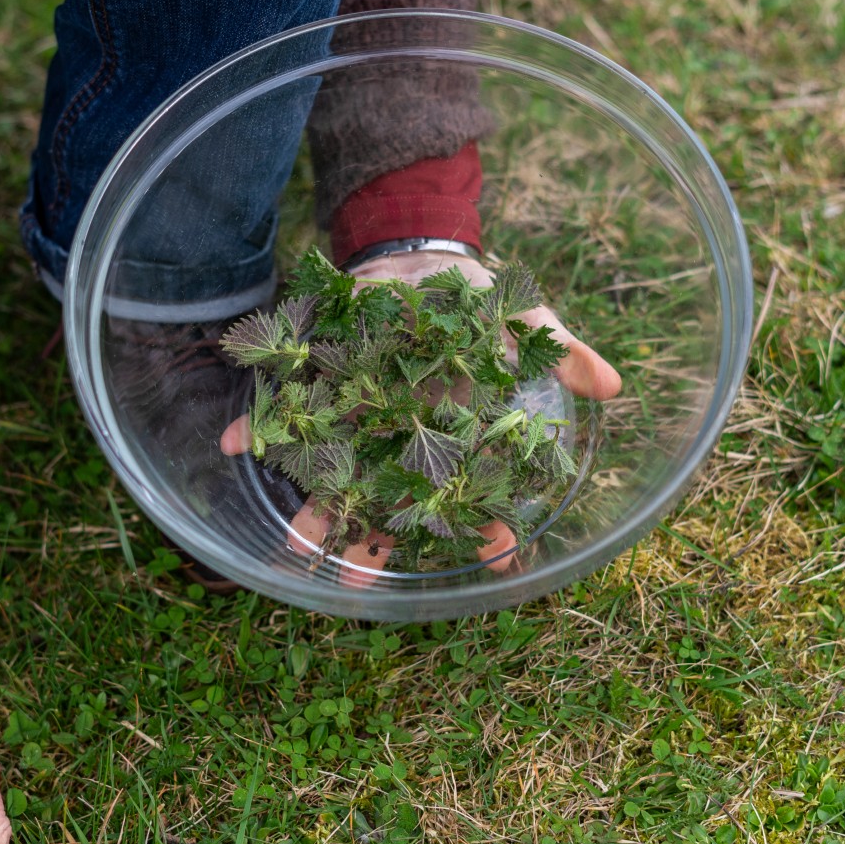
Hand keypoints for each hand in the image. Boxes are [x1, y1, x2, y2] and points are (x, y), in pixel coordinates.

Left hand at [219, 250, 620, 585]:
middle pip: (386, 498)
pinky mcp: (318, 380)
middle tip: (356, 585)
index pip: (466, 490)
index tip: (491, 557)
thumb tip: (614, 386)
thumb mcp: (525, 322)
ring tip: (292, 547)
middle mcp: (399, 435)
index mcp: (450, 431)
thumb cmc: (476, 301)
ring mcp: (354, 413)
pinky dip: (252, 424)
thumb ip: (561, 353)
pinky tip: (230, 447)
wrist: (420, 258)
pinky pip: (281, 408)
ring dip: (311, 507)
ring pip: (331, 471)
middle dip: (372, 542)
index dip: (478, 525)